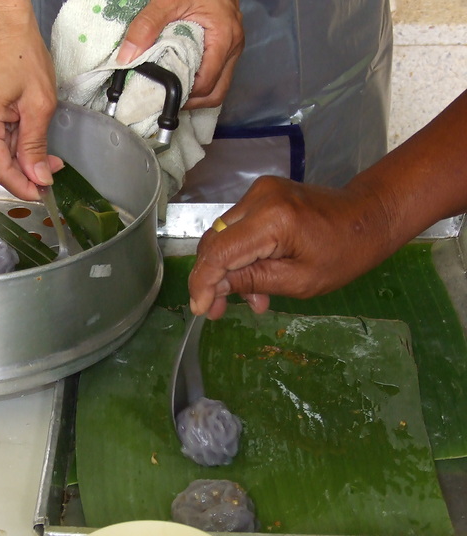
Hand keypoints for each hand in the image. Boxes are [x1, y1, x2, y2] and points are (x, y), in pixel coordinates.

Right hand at [0, 1, 62, 200]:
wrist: (2, 23)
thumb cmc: (18, 51)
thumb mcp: (39, 104)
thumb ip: (36, 145)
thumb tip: (38, 176)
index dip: (22, 186)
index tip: (42, 193)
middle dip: (25, 172)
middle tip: (51, 171)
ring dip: (20, 158)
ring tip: (45, 153)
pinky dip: (11, 144)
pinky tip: (28, 140)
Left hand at [117, 0, 243, 108]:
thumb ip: (146, 26)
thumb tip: (127, 57)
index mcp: (224, 37)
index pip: (206, 83)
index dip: (184, 95)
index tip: (161, 97)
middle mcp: (233, 47)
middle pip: (216, 92)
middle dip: (191, 103)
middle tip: (166, 102)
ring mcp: (233, 49)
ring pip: (219, 87)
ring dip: (196, 95)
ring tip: (172, 94)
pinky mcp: (227, 48)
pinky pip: (217, 75)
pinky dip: (199, 83)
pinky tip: (181, 80)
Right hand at [188, 175, 395, 318]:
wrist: (369, 215)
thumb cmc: (346, 253)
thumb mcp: (301, 281)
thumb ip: (253, 282)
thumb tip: (215, 290)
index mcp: (273, 219)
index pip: (219, 252)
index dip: (203, 282)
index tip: (200, 308)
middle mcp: (259, 198)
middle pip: (214, 241)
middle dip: (210, 278)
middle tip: (215, 310)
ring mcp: (259, 192)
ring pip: (222, 236)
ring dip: (226, 269)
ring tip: (248, 299)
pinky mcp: (261, 194)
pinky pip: (236, 228)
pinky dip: (238, 254)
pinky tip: (254, 278)